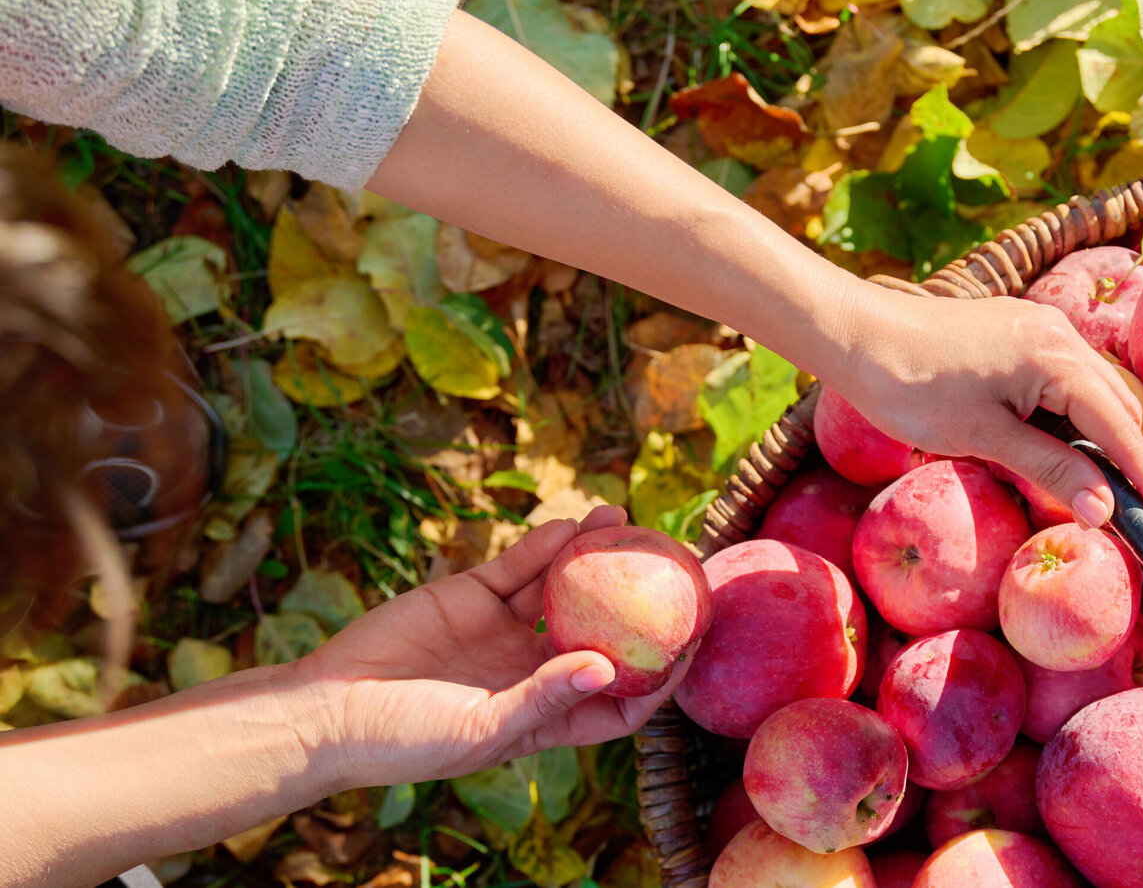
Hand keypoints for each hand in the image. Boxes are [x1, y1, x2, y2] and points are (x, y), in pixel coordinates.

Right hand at [296, 506, 679, 788]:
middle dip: (640, 603)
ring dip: (595, 557)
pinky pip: (520, 566)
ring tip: (628, 523)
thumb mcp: (481, 729)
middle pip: (603, 631)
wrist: (327, 709)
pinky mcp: (471, 596)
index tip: (693, 642)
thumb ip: (543, 698)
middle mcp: (533, 670)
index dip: (659, 675)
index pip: (620, 698)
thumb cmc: (407, 740)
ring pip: (565, 587)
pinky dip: (547, 545)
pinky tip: (575, 525)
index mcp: (546, 715)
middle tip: (677, 569)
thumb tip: (605, 668)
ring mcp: (503, 631)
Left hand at [829, 289, 1142, 531]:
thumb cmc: (913, 386)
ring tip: (1100, 492)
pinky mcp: (1018, 334)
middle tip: (1140, 519)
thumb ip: (1050, 468)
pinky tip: (1057, 449)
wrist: (857, 335)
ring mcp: (1039, 329)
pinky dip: (1070, 419)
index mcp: (1056, 357)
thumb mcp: (984, 437)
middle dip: (1129, 463)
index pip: (1121, 429)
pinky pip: (1063, 381)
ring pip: (1090, 394)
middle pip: (1115, 409)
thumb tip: (1106, 508)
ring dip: (1098, 441)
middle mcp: (1059, 335)